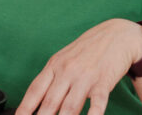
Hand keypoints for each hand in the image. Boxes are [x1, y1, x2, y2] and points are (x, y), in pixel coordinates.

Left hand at [16, 19, 141, 114]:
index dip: (25, 107)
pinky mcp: (103, 81)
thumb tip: (40, 102)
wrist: (116, 34)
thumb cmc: (88, 50)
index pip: (35, 90)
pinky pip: (97, 103)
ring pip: (70, 107)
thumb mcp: (65, 59)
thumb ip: (53, 79)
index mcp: (54, 65)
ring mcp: (85, 76)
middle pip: (50, 102)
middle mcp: (67, 70)